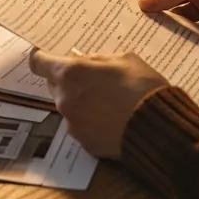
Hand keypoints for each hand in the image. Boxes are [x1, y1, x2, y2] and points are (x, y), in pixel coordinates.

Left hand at [29, 49, 166, 158]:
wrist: (160, 130)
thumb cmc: (143, 88)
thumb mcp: (123, 59)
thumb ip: (97, 60)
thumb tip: (84, 62)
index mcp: (70, 74)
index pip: (39, 62)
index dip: (43, 57)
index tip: (48, 55)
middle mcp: (64, 99)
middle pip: (54, 85)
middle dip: (69, 80)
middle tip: (91, 78)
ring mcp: (73, 124)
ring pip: (69, 106)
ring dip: (81, 101)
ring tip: (109, 101)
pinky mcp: (84, 143)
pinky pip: (82, 126)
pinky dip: (91, 121)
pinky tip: (113, 118)